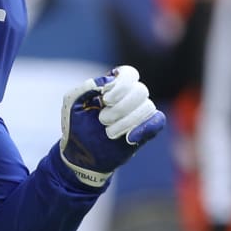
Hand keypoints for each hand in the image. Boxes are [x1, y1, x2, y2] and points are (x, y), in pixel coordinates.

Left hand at [59, 65, 165, 187]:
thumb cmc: (76, 127)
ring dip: (126, 121)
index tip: (105, 100)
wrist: (81, 155)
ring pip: (148, 107)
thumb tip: (109, 80)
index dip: (121, 85)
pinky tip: (130, 138)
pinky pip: (158, 121)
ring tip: (108, 132)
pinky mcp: (144, 130)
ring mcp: (138, 113)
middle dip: (121, 107)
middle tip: (102, 120)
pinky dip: (147, 127)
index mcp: (113, 86)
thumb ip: (86, 88)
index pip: (129, 74)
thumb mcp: (72, 104)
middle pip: (141, 90)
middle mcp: (129, 97)